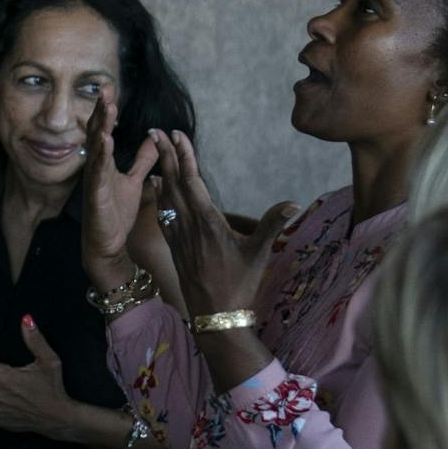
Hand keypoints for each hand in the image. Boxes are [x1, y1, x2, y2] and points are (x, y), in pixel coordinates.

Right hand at [79, 96, 163, 289]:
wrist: (106, 243)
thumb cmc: (116, 213)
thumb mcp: (134, 180)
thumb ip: (143, 160)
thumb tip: (154, 139)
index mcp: (104, 163)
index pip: (104, 131)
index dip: (107, 111)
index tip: (110, 89)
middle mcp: (96, 168)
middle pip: (97, 134)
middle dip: (102, 112)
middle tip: (105, 89)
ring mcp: (94, 181)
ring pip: (96, 149)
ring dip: (101, 128)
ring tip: (107, 108)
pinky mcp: (96, 195)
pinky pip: (99, 172)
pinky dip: (102, 156)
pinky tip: (106, 140)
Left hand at [152, 130, 301, 316]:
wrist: (215, 317)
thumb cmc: (241, 284)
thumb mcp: (259, 254)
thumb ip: (272, 225)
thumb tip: (294, 202)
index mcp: (208, 223)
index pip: (192, 182)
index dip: (184, 157)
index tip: (176, 135)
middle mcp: (188, 226)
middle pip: (173, 184)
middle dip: (165, 155)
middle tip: (154, 131)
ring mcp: (178, 237)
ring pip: (165, 197)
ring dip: (161, 171)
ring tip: (153, 150)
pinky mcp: (174, 247)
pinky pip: (163, 215)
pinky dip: (158, 196)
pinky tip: (156, 187)